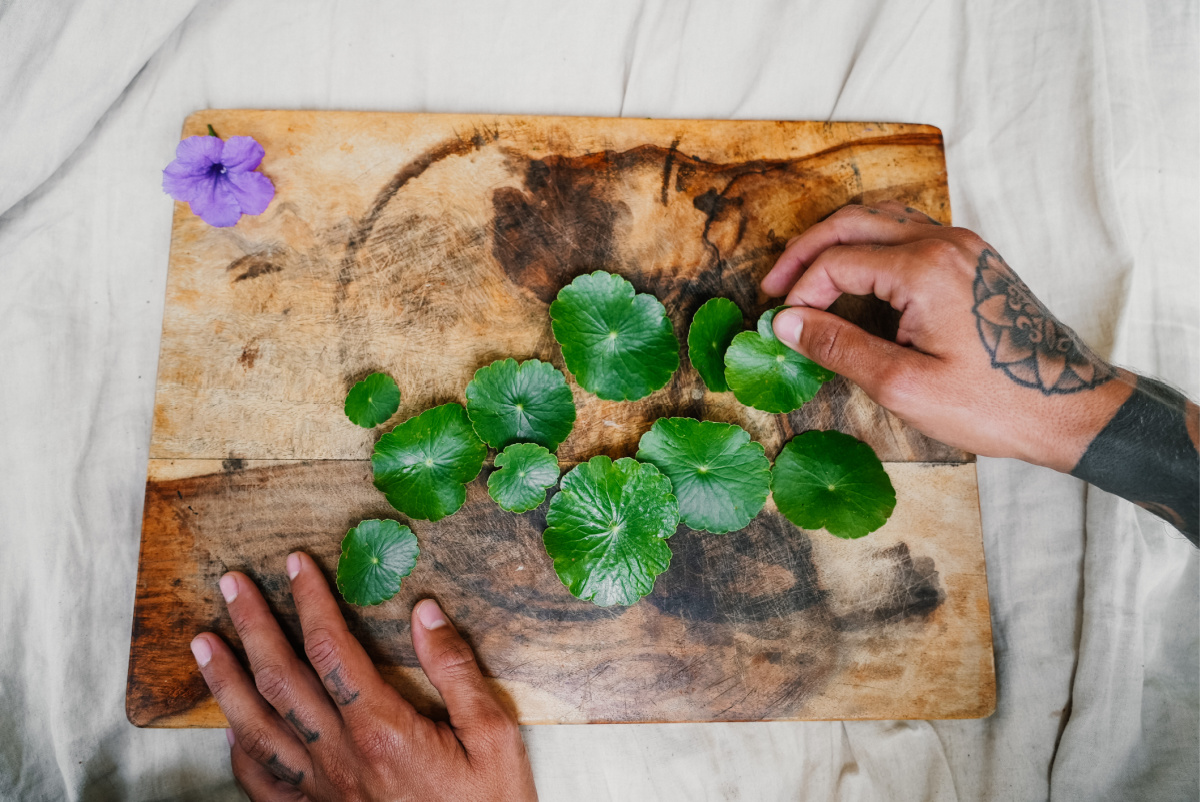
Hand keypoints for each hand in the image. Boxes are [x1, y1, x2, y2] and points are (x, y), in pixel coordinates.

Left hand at [189, 553, 537, 801]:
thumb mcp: (494, 735)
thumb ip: (456, 670)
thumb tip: (426, 612)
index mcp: (382, 728)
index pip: (332, 648)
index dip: (310, 601)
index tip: (295, 565)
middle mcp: (340, 756)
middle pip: (281, 678)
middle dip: (253, 625)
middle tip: (231, 585)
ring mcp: (321, 790)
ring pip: (256, 726)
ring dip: (225, 680)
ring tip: (202, 643)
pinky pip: (261, 781)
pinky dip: (237, 748)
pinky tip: (228, 725)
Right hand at [761, 201, 1134, 471]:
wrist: (1069, 406)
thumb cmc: (992, 403)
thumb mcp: (904, 384)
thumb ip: (838, 347)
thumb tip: (787, 323)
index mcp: (924, 269)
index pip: (837, 262)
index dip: (801, 294)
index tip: (783, 328)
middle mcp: (943, 242)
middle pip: (852, 223)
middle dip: (805, 253)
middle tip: (775, 288)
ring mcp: (962, 246)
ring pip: (880, 220)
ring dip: (837, 244)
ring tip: (807, 280)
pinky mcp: (972, 259)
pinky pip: (906, 234)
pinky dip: (870, 248)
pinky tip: (856, 280)